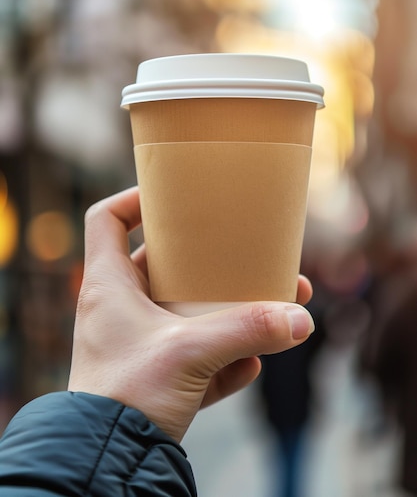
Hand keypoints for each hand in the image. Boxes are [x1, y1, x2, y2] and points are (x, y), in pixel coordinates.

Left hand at [68, 187, 314, 441]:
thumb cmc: (127, 397)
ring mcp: (139, 344)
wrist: (107, 465)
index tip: (174, 199)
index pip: (106, 220)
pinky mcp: (157, 378)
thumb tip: (299, 318)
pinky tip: (249, 365)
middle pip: (165, 266)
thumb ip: (247, 331)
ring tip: (272, 311)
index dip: (135, 200)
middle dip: (213, 266)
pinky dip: (222, 360)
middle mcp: (121, 309)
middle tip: (251, 259)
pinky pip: (196, 357)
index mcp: (110, 286)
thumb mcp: (191, 354)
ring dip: (229, 314)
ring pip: (187, 314)